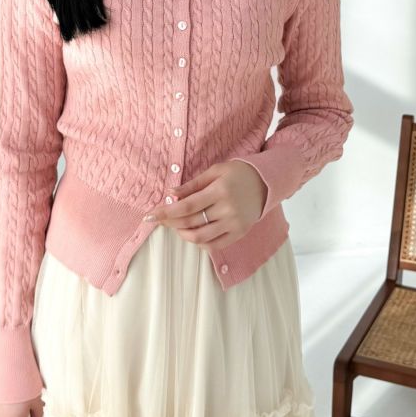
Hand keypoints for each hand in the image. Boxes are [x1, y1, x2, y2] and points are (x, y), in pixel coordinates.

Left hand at [142, 160, 267, 250]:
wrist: (266, 182)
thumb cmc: (237, 173)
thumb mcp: (215, 171)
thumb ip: (192, 185)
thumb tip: (171, 195)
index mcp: (220, 191)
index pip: (186, 206)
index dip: (165, 212)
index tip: (149, 216)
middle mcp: (228, 209)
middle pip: (191, 222)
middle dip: (170, 222)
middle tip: (159, 219)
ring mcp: (235, 224)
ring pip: (201, 237)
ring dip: (183, 234)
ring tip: (176, 226)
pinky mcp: (239, 233)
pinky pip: (214, 245)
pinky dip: (199, 242)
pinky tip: (192, 233)